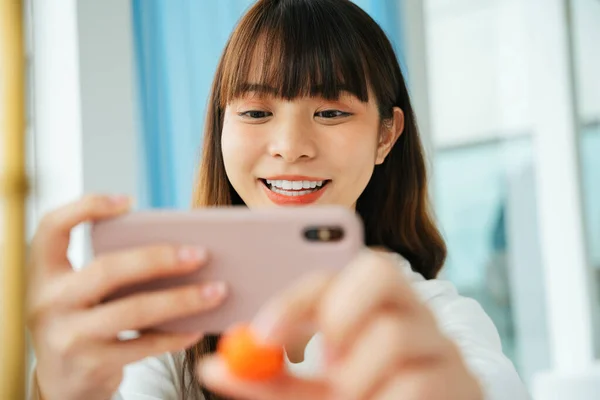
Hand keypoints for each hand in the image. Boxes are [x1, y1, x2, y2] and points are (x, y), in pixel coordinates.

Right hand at [27, 195, 227, 399]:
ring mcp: (68, 336)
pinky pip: (144, 346)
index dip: (86, 207)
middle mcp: (49, 302)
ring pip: (134, 311)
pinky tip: (200, 326)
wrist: (61, 384)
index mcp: (44, 272)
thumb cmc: (85, 321)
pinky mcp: (91, 365)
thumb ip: (111, 269)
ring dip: (183, 299)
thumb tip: (181, 250)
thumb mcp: (79, 293)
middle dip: (159, 259)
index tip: (129, 200)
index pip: (52, 226)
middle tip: (201, 254)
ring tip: (218, 290)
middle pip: (108, 270)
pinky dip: (176, 335)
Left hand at [198, 250, 482, 399]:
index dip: (296, 300)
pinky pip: (415, 384)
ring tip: (349, 395)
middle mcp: (411, 309)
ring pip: (392, 333)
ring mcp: (442, 343)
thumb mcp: (310, 392)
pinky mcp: (463, 381)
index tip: (262, 335)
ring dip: (354, 375)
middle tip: (322, 358)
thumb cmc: (363, 399)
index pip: (335, 273)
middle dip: (340, 312)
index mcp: (372, 302)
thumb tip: (211, 363)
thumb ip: (268, 379)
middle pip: (379, 271)